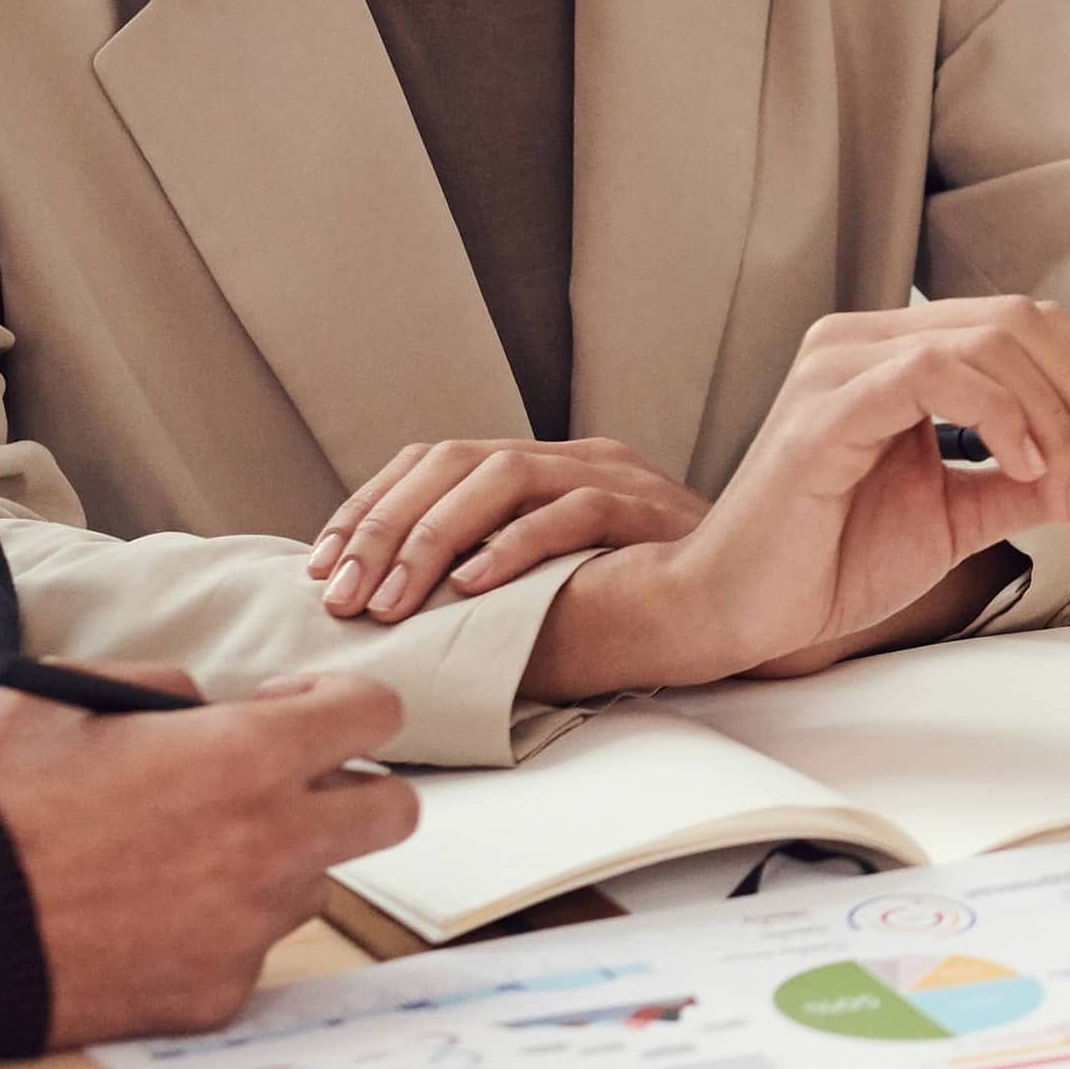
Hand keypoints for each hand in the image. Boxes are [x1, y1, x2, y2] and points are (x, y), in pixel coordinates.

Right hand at [0, 665, 415, 1047]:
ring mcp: (248, 929)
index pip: (377, 714)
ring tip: (180, 855)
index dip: (342, 701)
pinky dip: (214, 930)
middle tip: (282, 785)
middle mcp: (271, 845)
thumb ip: (163, 687)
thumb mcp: (65, 696)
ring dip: (276, 862)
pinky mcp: (216, 994)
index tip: (290, 708)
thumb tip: (208, 707)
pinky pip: (248, 951)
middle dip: (352, 789)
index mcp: (245, 756)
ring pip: (315, 884)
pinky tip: (142, 918)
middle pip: (393, 813)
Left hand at [303, 436, 705, 623]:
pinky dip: (516, 548)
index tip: (318, 566)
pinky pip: (573, 513)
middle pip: (453, 461)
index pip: (431, 461)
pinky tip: (474, 589)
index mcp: (538, 468)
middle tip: (342, 594)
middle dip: (384, 528)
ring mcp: (612, 475)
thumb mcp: (543, 587)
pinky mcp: (648, 508)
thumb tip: (382, 608)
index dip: (367, 507)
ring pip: (503, 477)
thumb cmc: (638, 610)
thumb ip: (481, 578)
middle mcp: (569, 457)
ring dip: (434, 539)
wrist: (751, 607)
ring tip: (396, 599)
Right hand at [549, 298, 1069, 692]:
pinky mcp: (825, 408)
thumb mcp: (969, 515)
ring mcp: (841, 365)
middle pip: (1022, 320)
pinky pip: (934, 373)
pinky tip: (1024, 468)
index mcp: (900, 352)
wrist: (743, 611)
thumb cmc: (834, 558)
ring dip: (1055, 414)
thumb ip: (1051, 483)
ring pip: (991, 340)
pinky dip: (1003, 415)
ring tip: (1066, 488)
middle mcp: (867, 339)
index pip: (1029, 324)